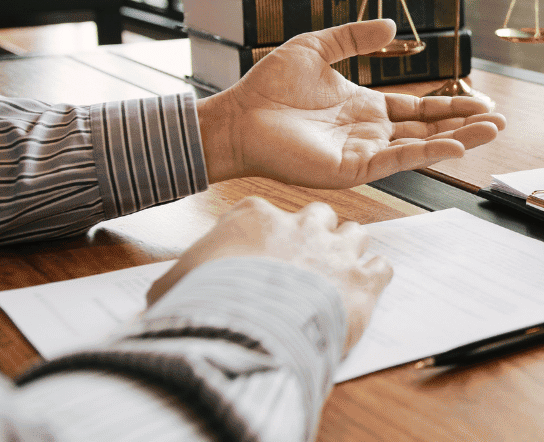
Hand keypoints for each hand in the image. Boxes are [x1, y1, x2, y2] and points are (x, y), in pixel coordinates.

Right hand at [147, 198, 391, 353]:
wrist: (248, 329)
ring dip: (348, 250)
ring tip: (337, 271)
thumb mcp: (175, 285)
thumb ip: (178, 281)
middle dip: (314, 232)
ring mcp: (336, 251)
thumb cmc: (209, 304)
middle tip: (304, 258)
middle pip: (318, 215)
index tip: (260, 251)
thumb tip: (162, 296)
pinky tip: (363, 289)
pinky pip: (381, 267)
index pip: (264, 213)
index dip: (265, 233)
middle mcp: (301, 225)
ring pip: (355, 233)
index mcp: (255, 217)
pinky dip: (374, 277)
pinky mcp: (363, 280)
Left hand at [196, 19, 505, 186]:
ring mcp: (364, 154)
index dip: (451, 107)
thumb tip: (393, 26)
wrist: (237, 115)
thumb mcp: (318, 47)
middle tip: (501, 121)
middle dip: (466, 125)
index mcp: (366, 109)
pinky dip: (427, 155)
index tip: (482, 102)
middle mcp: (371, 134)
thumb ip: (355, 37)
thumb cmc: (269, 87)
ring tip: (492, 131)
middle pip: (430, 131)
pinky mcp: (351, 169)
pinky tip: (455, 147)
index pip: (419, 111)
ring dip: (458, 140)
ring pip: (421, 148)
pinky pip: (397, 162)